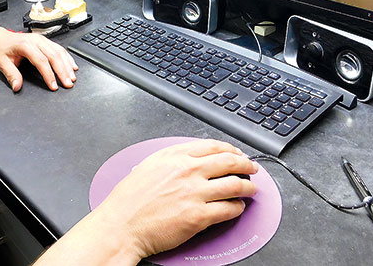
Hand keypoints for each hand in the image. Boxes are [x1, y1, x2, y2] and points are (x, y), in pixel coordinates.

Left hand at [0, 29, 77, 91]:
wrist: (2, 39)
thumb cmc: (3, 50)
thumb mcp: (2, 63)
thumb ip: (11, 75)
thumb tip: (17, 86)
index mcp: (25, 45)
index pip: (41, 61)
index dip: (49, 74)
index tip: (53, 85)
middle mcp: (36, 41)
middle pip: (54, 56)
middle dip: (62, 71)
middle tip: (68, 83)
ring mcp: (42, 39)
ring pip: (59, 51)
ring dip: (67, 65)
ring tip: (72, 77)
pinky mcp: (46, 41)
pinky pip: (60, 49)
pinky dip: (67, 58)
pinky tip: (72, 66)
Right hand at [90, 139, 257, 259]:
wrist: (121, 225)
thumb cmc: (130, 200)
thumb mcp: (149, 166)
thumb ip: (173, 159)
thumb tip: (193, 158)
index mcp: (175, 156)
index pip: (213, 146)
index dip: (231, 149)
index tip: (237, 154)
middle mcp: (187, 171)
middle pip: (229, 162)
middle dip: (246, 165)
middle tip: (252, 169)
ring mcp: (194, 193)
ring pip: (234, 185)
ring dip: (248, 187)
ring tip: (251, 189)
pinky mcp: (198, 216)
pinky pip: (228, 209)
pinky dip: (238, 208)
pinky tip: (237, 208)